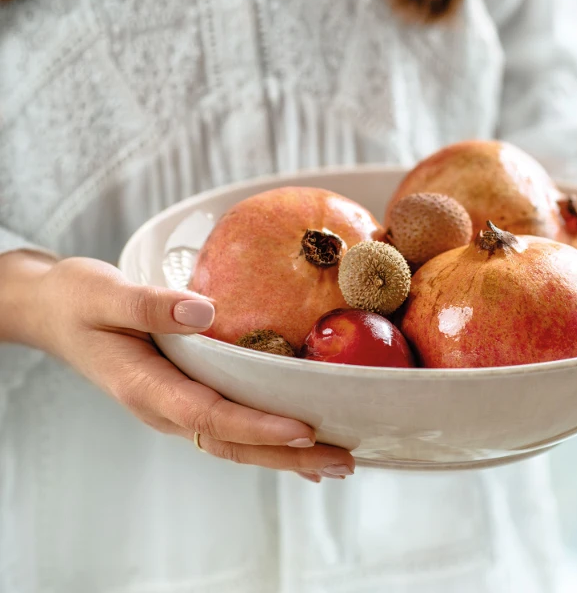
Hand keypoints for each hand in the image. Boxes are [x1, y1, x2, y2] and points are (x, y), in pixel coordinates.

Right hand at [0, 253, 353, 481]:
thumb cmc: (77, 302)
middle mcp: (164, 408)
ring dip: (286, 455)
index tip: (304, 428)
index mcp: (144, 387)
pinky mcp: (186, 399)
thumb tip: (203, 311)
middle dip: (288, 455)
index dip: (257, 425)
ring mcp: (176, 409)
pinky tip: (301, 449)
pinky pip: (230, 428)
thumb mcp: (103, 294)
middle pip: (232, 442)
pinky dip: (268, 441)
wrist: (55, 314)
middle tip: (343, 459)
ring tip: (338, 460)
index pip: (208, 415)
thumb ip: (148, 305)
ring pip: (235, 442)